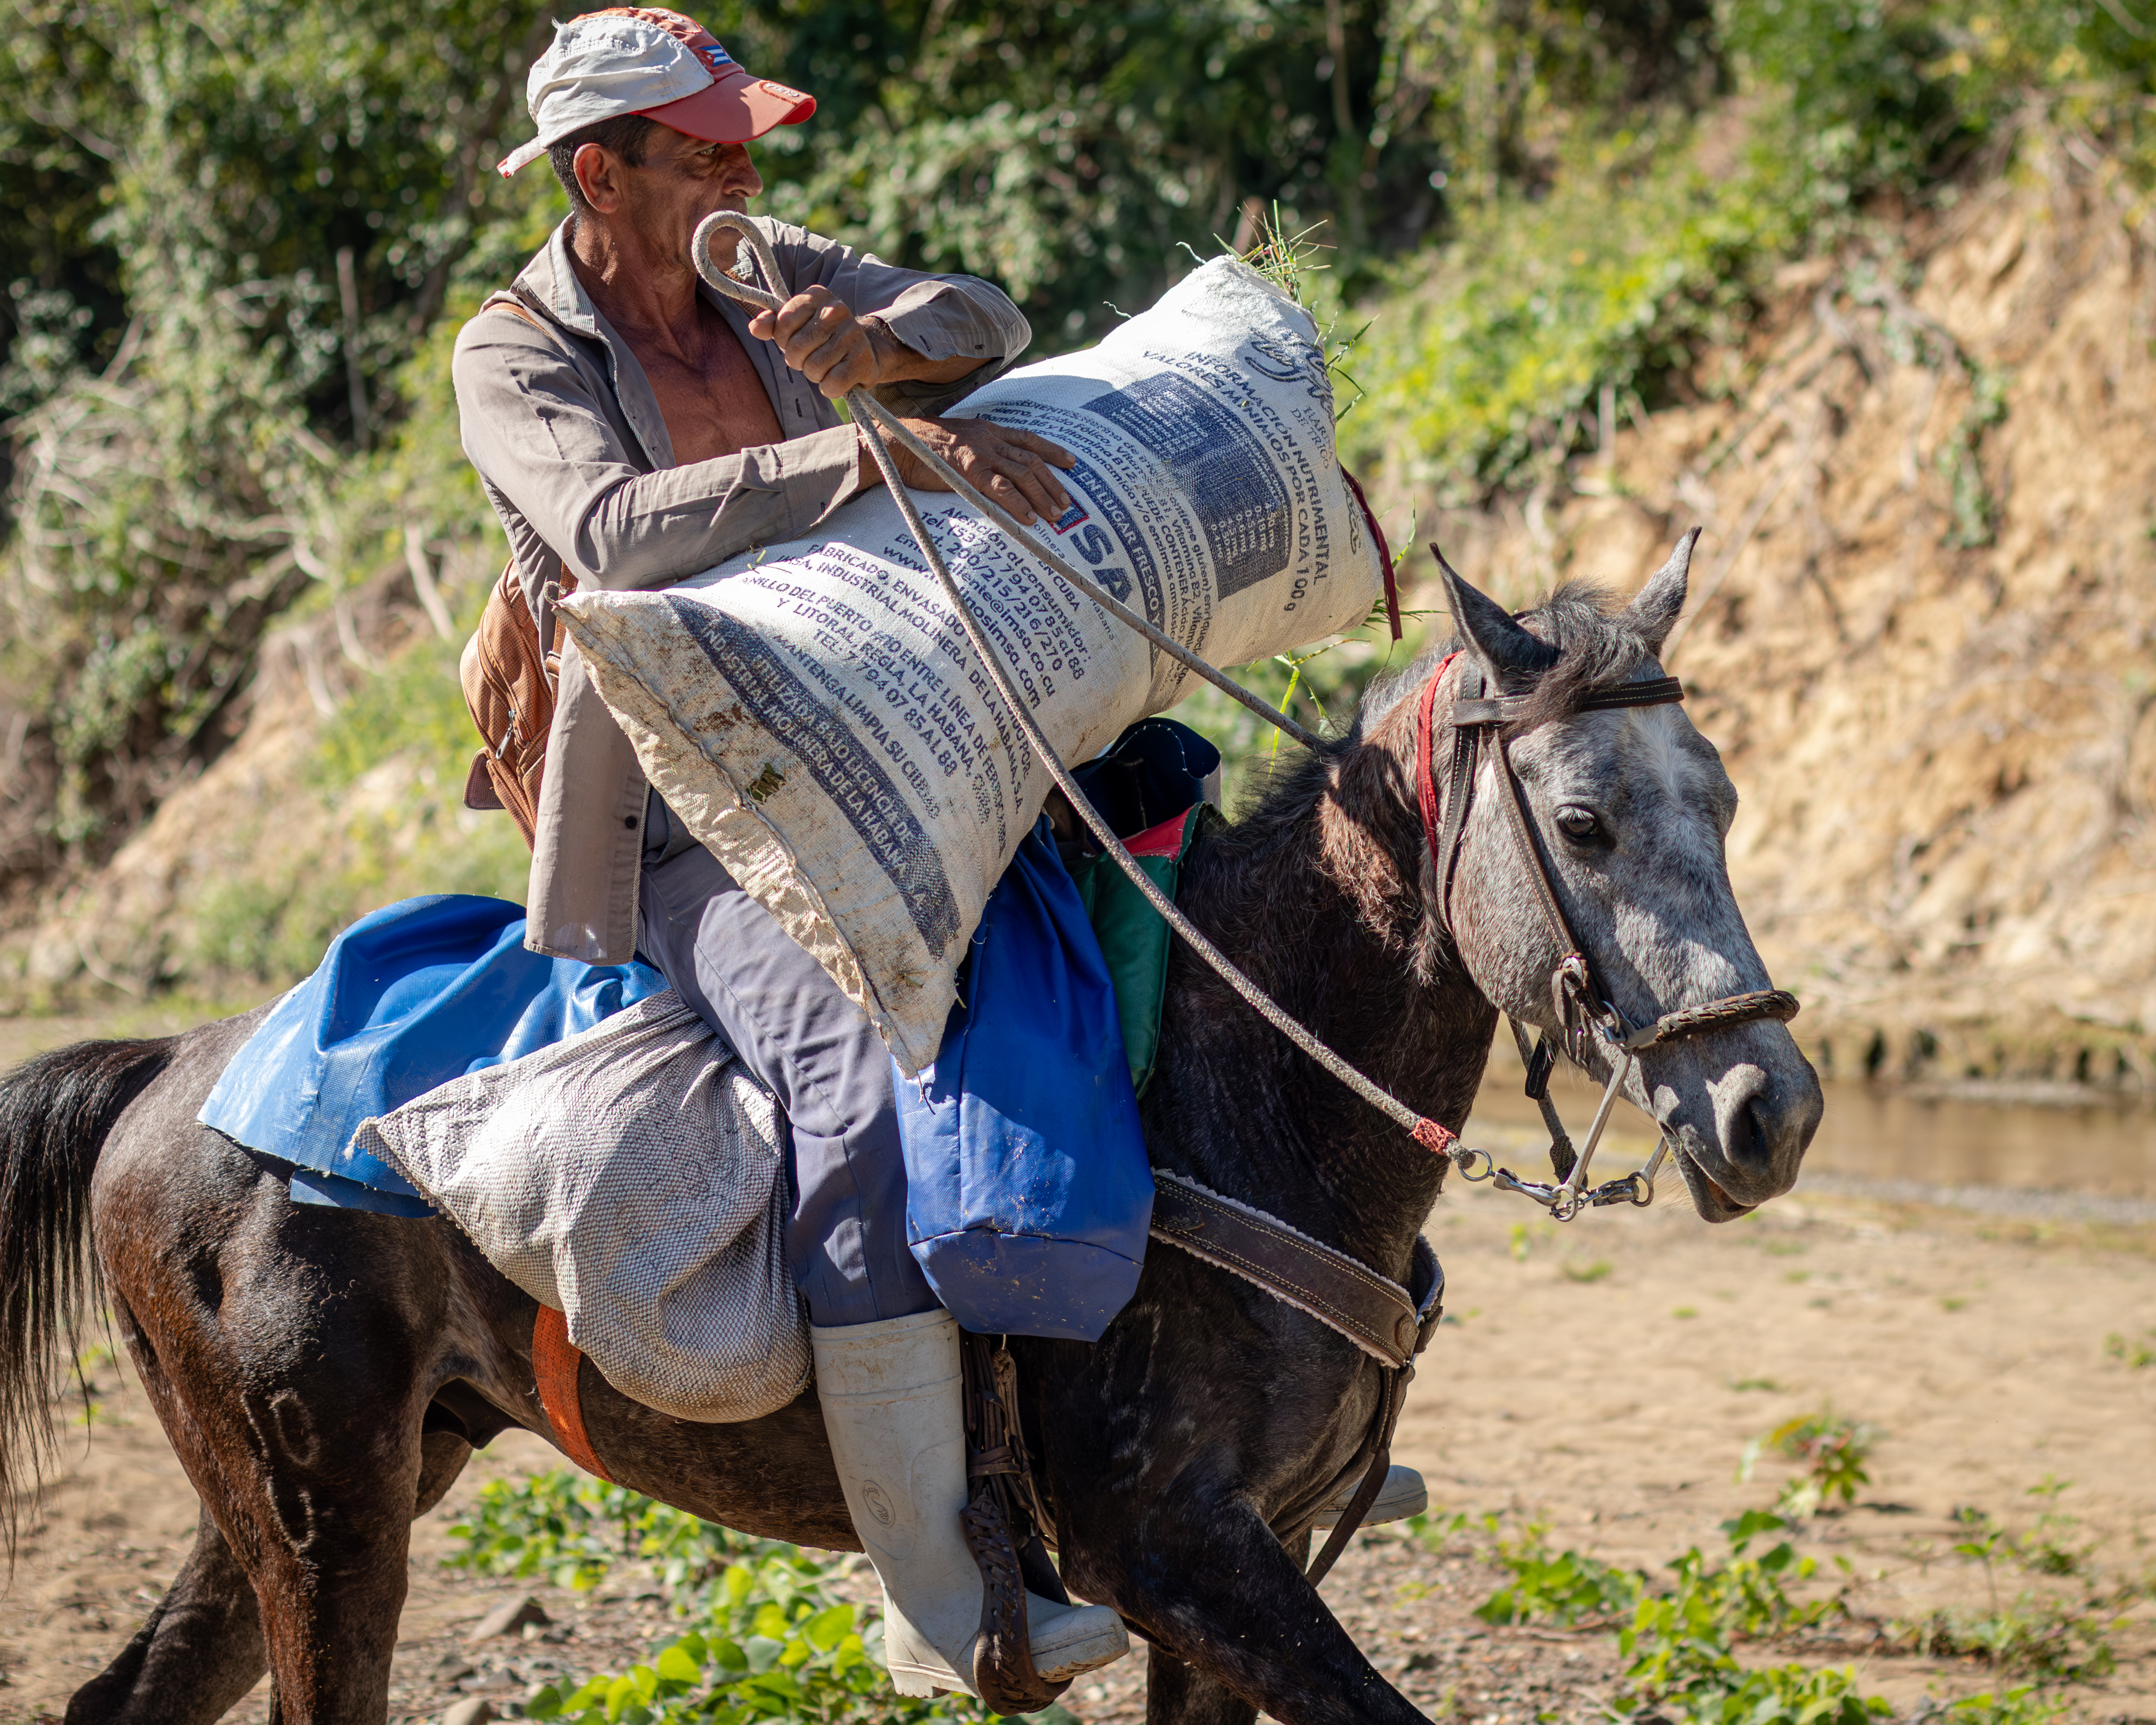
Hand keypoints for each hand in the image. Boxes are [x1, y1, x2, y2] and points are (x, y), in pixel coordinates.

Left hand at [748, 285, 878, 397]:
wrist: (866, 350)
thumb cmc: (822, 337)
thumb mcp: (796, 324)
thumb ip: (772, 324)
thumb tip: (754, 328)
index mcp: (817, 295)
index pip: (784, 322)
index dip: (783, 339)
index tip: (795, 339)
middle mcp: (837, 310)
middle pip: (797, 348)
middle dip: (798, 360)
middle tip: (811, 357)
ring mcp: (852, 335)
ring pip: (813, 368)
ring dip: (815, 375)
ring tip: (826, 366)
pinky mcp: (863, 360)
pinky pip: (831, 384)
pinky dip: (829, 388)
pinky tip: (837, 378)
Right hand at [867, 416, 1076, 525]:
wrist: (896, 443)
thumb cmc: (921, 447)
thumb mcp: (956, 442)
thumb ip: (976, 453)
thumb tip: (989, 471)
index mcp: (987, 430)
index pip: (1028, 438)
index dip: (1052, 451)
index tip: (1071, 463)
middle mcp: (989, 438)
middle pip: (1032, 459)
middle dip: (1053, 482)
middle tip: (1066, 502)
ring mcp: (981, 453)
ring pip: (1022, 474)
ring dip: (1042, 496)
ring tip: (1054, 515)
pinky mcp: (969, 470)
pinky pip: (1001, 488)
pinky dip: (1018, 504)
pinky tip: (1028, 518)